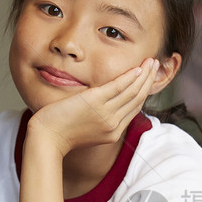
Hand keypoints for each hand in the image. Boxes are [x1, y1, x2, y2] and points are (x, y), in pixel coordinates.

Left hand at [28, 58, 159, 156]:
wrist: (46, 139)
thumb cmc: (60, 133)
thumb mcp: (86, 131)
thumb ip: (99, 120)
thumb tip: (105, 107)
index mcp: (113, 132)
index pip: (134, 109)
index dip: (143, 92)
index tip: (148, 79)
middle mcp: (113, 124)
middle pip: (137, 99)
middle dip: (149, 81)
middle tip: (155, 66)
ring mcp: (106, 114)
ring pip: (132, 92)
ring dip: (144, 75)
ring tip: (151, 62)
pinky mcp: (95, 102)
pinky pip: (118, 87)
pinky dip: (130, 77)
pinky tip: (137, 68)